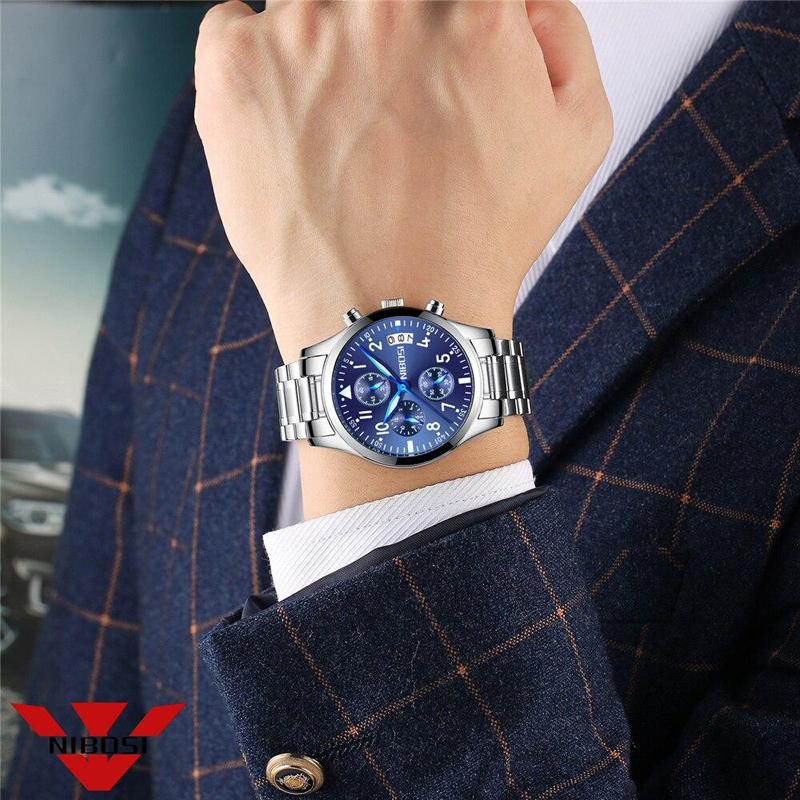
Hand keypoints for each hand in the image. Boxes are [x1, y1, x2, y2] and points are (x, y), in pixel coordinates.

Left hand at [194, 0, 611, 515]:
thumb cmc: (479, 239)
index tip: (436, 57)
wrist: (392, 316)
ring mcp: (299, 31)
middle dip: (390, 32)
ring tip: (347, 132)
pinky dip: (260, 66)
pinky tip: (294, 128)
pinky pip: (236, 26)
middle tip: (395, 99)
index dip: (449, 20)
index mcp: (469, 2)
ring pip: (309, 4)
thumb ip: (559, 27)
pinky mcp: (235, 70)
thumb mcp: (576, 132)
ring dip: (326, 51)